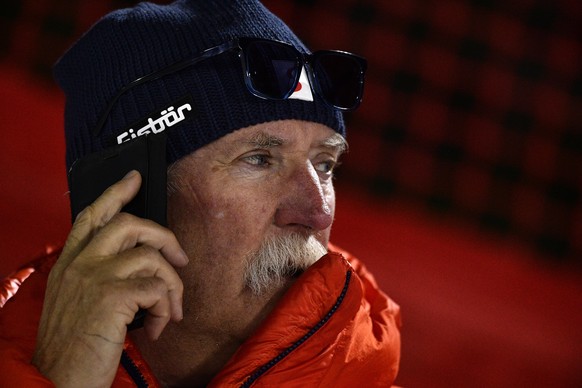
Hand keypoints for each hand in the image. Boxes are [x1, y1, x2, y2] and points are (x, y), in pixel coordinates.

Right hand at [32, 170, 187, 386]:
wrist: (58, 380)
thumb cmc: (73, 345)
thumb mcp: (74, 302)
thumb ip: (97, 276)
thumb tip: (138, 260)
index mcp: (69, 264)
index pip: (92, 215)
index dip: (116, 193)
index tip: (136, 178)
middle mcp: (79, 264)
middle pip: (129, 223)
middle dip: (164, 236)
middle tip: (180, 257)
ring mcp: (94, 277)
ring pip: (152, 256)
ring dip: (173, 285)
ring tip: (170, 309)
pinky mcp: (112, 296)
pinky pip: (158, 288)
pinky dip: (167, 308)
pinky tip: (158, 328)